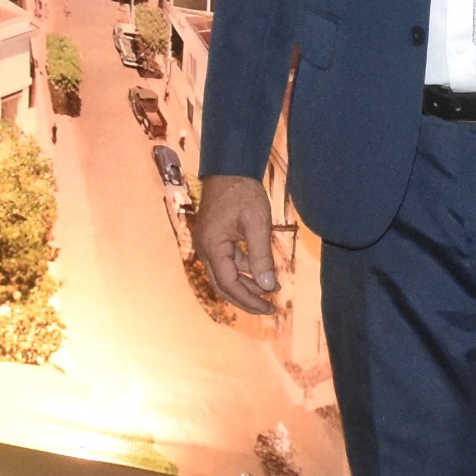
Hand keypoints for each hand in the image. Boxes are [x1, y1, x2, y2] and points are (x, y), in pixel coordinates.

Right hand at [195, 175, 282, 316]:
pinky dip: (244, 269)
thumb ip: (261, 256)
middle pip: (224, 284)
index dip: (249, 299)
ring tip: (270, 290)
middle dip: (246, 298)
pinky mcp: (216, 238)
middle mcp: (206, 248)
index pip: (229, 283)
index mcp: (212, 246)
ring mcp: (209, 243)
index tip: (270, 307)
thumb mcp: (257, 224)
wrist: (230, 167)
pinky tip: (261, 272)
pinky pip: (228, 261)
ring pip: (226, 274)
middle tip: (270, 308)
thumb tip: (267, 286)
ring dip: (246, 284)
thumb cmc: (242, 192)